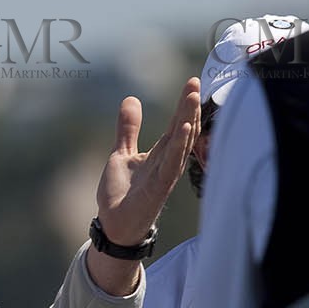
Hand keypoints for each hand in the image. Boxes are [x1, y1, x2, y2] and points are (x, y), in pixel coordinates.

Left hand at [85, 79, 200, 295]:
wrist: (113, 226)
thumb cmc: (122, 194)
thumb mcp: (121, 154)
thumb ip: (128, 129)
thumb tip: (131, 99)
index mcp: (160, 154)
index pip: (176, 124)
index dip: (183, 104)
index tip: (191, 82)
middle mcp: (167, 162)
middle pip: (183, 130)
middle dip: (189, 107)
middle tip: (194, 83)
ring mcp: (165, 175)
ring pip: (181, 144)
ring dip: (188, 120)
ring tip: (192, 98)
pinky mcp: (159, 187)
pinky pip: (172, 163)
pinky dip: (179, 146)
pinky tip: (183, 128)